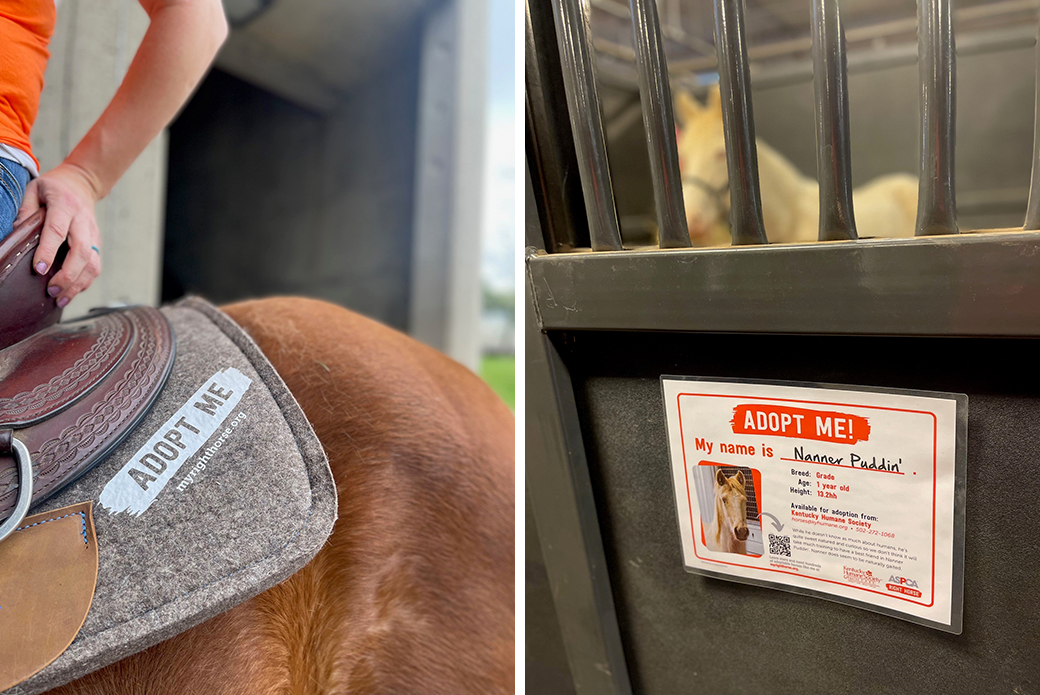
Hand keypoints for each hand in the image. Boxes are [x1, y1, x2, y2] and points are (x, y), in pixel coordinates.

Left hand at [15, 163, 102, 307]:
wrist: (82, 183)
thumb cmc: (53, 188)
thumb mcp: (33, 190)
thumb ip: (25, 210)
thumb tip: (17, 236)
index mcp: (64, 205)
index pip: (58, 231)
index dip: (49, 252)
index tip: (39, 269)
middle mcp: (82, 220)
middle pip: (81, 252)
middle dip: (68, 275)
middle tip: (52, 291)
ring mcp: (93, 233)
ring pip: (93, 263)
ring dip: (79, 284)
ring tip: (62, 298)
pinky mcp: (97, 243)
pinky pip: (96, 266)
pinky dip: (85, 282)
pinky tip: (72, 291)